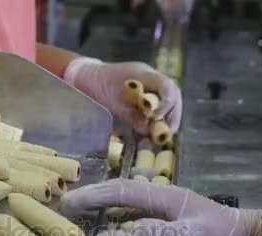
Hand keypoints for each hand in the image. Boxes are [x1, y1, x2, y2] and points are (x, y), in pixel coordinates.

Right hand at [60, 179, 261, 235]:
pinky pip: (134, 208)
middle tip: (67, 202)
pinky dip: (116, 210)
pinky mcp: (168, 213)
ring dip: (103, 201)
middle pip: (121, 189)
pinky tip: (108, 220)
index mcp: (165, 195)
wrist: (246, 235)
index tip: (71, 200)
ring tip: (80, 209)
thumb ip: (162, 234)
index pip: (123, 190)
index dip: (95, 195)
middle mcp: (161, 193)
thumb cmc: (220, 235)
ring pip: (126, 197)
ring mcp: (165, 202)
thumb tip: (127, 230)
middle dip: (94, 194)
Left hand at [64, 57, 181, 134]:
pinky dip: (159, 115)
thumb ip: (133, 117)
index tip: (157, 120)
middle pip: (174, 93)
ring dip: (168, 116)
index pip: (167, 86)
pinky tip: (151, 128)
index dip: (167, 105)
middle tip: (167, 132)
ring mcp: (149, 81)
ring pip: (169, 98)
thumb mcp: (114, 104)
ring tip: (159, 134)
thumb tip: (149, 131)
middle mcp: (150, 76)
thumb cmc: (98, 86)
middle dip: (173, 114)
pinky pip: (159, 101)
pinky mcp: (145, 89)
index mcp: (143, 74)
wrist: (87, 75)